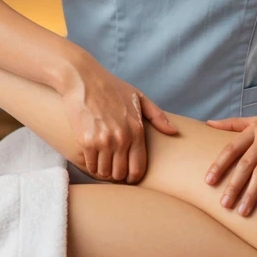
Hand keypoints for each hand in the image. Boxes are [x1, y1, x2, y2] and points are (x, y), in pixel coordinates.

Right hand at [60, 59, 179, 182]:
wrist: (83, 79)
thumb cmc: (111, 87)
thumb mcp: (138, 97)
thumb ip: (158, 116)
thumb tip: (173, 132)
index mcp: (137, 130)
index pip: (138, 168)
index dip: (133, 177)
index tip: (129, 176)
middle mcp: (122, 138)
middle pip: (121, 174)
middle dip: (117, 174)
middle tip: (114, 169)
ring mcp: (103, 141)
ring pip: (105, 172)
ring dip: (104, 171)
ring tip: (103, 164)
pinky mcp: (86, 140)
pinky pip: (90, 165)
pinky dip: (91, 165)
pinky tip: (92, 158)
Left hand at [204, 101, 256, 215]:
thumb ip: (233, 124)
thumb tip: (207, 123)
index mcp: (254, 130)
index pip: (232, 148)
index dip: (219, 165)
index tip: (208, 182)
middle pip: (246, 163)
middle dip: (234, 185)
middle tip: (224, 204)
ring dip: (252, 193)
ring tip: (243, 211)